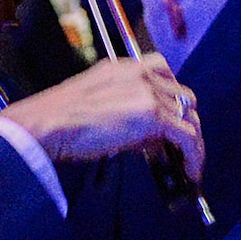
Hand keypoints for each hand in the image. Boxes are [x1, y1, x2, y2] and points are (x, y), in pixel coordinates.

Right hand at [0, 55, 202, 181]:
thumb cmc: (60, 120)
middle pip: (182, 95)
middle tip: (179, 147)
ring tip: (189, 164)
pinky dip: (193, 155)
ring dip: (192, 142)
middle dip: (184, 121)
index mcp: (125, 67)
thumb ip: (126, 110)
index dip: (171, 99)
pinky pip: (187, 136)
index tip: (171, 119)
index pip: (163, 73)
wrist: (46, 124)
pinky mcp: (153, 115)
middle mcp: (141, 73)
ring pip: (189, 116)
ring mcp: (149, 92)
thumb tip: (150, 136)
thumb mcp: (97, 104)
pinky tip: (190, 172)